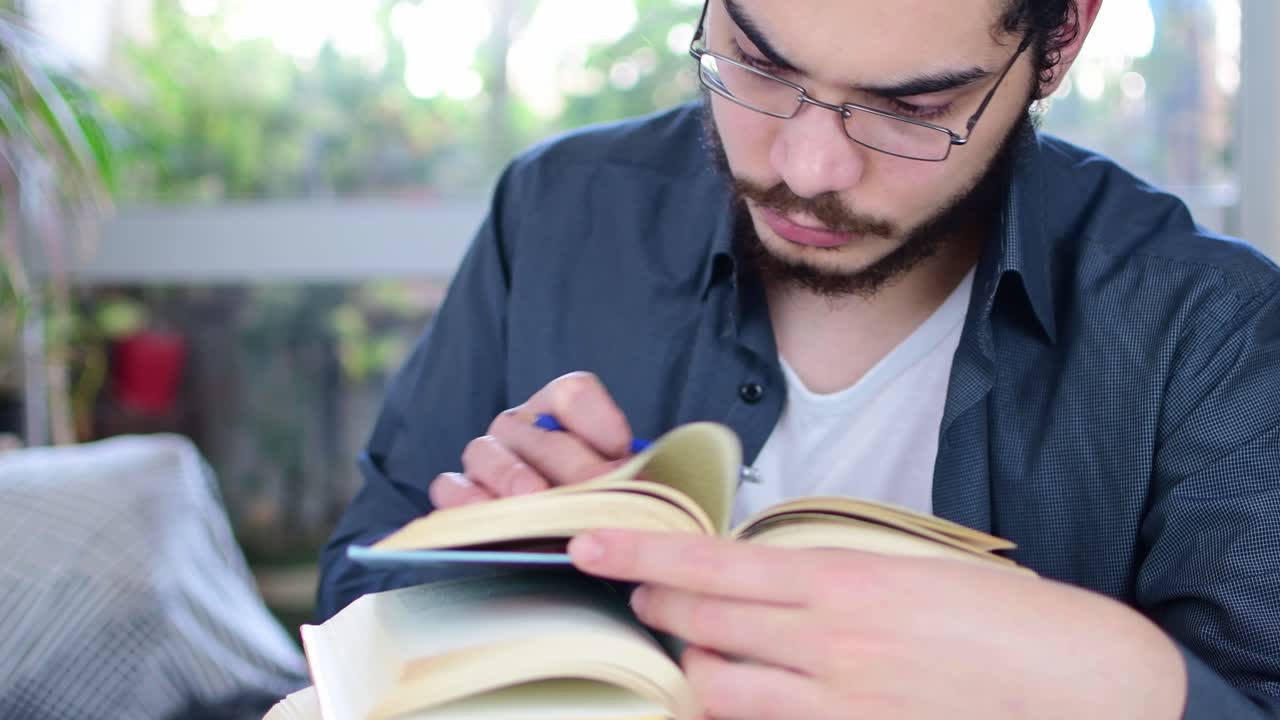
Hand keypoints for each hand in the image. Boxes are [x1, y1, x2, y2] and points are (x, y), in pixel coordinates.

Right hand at [428, 371, 636, 507]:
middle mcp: (520, 426)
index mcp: (561, 409)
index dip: (599, 420)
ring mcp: (485, 456)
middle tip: (595, 494)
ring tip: (536, 499)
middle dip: (572, 468)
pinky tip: (488, 516)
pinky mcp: (458, 492)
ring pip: (486, 452)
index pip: (574, 394)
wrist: (572, 545)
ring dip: (513, 478)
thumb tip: (641, 481)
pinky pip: (449, 487)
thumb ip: (631, 477)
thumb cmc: (599, 507)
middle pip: (538, 434)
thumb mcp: (624, 487)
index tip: (622, 449)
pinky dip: (465, 501)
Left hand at [569, 531, 1186, 719]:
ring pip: (720, 690)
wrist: (1089, 688)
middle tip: (640, 595)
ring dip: (694, 668)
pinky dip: (742, 712)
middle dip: (657, 608)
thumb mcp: (910, 573)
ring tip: (692, 652)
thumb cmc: (1006, 620)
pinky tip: (744, 698)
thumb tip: (766, 583)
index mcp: (843, 580)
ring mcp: (839, 705)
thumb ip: (828, 580)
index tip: (588, 545)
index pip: (712, 563)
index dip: (641, 553)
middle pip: (703, 626)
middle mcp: (829, 643)